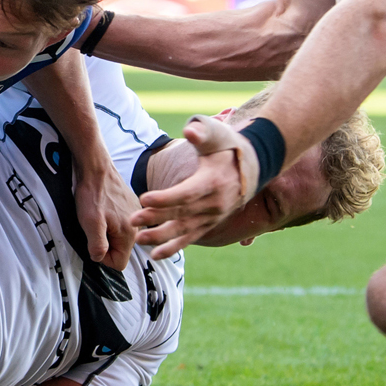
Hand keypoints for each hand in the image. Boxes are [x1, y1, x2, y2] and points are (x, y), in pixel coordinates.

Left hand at [76, 153, 138, 268]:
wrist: (96, 168)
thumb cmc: (93, 193)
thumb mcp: (90, 223)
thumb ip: (97, 246)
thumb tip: (99, 258)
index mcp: (129, 234)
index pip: (120, 263)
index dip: (103, 258)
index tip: (94, 243)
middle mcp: (137, 226)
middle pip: (120, 250)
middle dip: (105, 243)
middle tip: (94, 227)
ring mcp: (134, 215)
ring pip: (119, 237)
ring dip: (106, 232)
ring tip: (98, 217)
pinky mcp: (129, 206)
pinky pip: (120, 224)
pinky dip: (110, 221)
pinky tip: (102, 209)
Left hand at [130, 116, 258, 258]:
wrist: (252, 167)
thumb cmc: (228, 148)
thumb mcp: (218, 135)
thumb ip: (203, 132)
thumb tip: (190, 131)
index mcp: (213, 181)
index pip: (187, 193)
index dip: (165, 198)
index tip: (143, 198)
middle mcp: (215, 203)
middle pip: (181, 213)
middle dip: (156, 217)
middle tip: (132, 219)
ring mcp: (213, 217)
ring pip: (184, 230)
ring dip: (161, 237)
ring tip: (139, 240)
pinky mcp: (210, 224)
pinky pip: (191, 239)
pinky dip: (173, 248)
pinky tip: (155, 255)